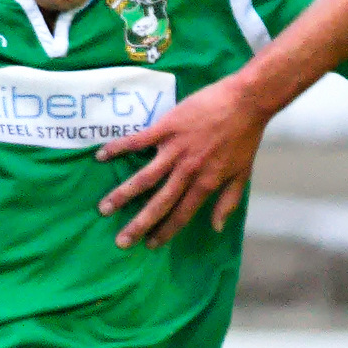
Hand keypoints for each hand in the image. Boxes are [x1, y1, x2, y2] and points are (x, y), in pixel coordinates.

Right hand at [94, 76, 272, 247]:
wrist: (246, 102)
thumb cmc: (246, 137)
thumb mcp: (243, 174)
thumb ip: (229, 202)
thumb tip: (217, 228)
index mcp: (205, 183)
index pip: (182, 215)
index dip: (166, 232)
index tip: (150, 245)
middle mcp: (188, 171)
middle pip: (159, 203)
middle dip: (139, 224)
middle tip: (121, 241)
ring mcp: (175, 150)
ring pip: (144, 178)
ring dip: (123, 194)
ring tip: (104, 208)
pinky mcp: (166, 128)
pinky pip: (138, 141)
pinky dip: (119, 148)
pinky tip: (101, 156)